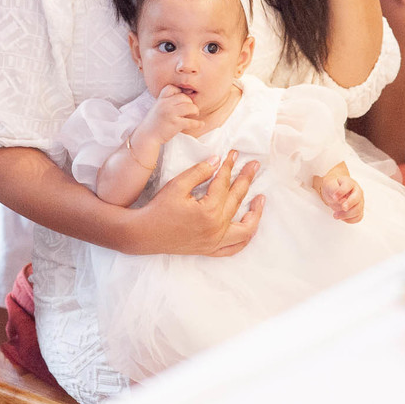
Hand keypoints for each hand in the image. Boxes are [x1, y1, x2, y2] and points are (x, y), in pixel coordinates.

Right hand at [133, 150, 264, 256]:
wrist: (144, 234)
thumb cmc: (159, 209)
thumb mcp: (177, 185)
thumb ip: (199, 172)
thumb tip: (217, 161)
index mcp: (209, 211)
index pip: (224, 183)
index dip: (229, 166)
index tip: (235, 154)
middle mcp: (216, 228)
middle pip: (237, 199)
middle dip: (246, 178)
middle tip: (254, 165)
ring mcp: (215, 242)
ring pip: (245, 228)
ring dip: (255, 213)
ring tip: (260, 198)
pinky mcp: (210, 250)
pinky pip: (234, 248)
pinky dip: (245, 238)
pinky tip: (249, 226)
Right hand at [134, 85, 200, 148]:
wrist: (147, 135)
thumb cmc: (154, 122)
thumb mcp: (157, 106)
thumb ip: (167, 101)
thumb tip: (183, 96)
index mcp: (161, 99)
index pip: (172, 88)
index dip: (180, 91)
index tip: (183, 99)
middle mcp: (165, 104)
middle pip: (184, 97)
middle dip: (190, 102)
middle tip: (191, 108)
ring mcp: (170, 114)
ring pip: (190, 107)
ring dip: (195, 110)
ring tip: (195, 114)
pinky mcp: (175, 124)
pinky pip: (191, 122)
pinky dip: (198, 123)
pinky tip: (201, 124)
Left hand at [313, 164, 363, 222]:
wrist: (334, 191)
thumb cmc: (333, 187)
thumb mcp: (329, 185)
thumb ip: (334, 190)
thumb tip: (341, 200)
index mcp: (350, 183)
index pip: (348, 185)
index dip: (341, 192)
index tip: (334, 197)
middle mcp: (357, 191)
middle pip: (357, 198)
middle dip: (349, 204)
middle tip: (342, 207)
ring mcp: (359, 201)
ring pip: (357, 210)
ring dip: (346, 215)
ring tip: (335, 215)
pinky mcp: (359, 210)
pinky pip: (358, 217)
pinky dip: (349, 220)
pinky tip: (342, 217)